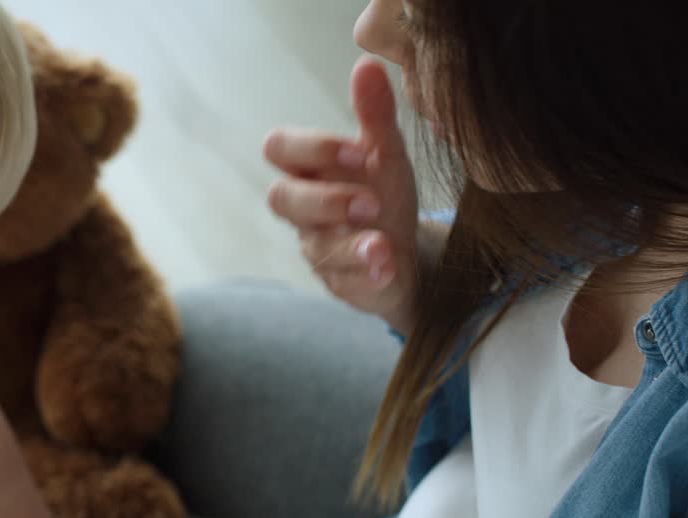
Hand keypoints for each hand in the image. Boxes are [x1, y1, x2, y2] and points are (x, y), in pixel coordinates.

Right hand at [265, 55, 420, 333]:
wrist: (409, 253)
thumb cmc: (383, 196)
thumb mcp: (384, 154)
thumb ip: (374, 115)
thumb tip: (367, 64)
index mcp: (309, 168)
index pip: (278, 148)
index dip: (311, 149)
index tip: (356, 153)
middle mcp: (304, 210)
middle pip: (281, 199)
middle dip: (325, 201)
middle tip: (371, 203)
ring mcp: (317, 248)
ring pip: (314, 246)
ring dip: (350, 244)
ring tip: (383, 245)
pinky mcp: (338, 283)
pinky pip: (341, 282)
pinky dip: (367, 274)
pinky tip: (388, 268)